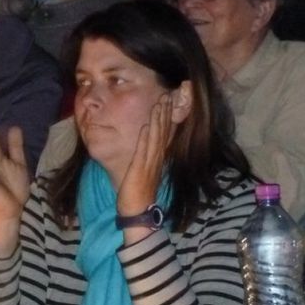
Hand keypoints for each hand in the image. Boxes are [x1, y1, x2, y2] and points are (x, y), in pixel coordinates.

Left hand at [116, 94, 172, 221]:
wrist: (138, 210)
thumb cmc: (137, 191)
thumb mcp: (142, 169)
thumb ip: (144, 155)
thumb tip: (143, 139)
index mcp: (157, 158)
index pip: (164, 133)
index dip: (166, 117)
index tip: (167, 101)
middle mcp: (156, 158)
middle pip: (163, 132)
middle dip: (165, 113)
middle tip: (167, 95)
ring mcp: (149, 163)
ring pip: (156, 137)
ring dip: (158, 120)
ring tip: (160, 103)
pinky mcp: (140, 169)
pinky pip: (144, 150)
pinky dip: (146, 137)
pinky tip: (147, 125)